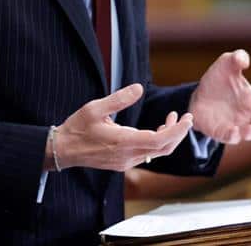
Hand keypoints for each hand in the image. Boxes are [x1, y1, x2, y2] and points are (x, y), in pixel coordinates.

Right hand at [48, 83, 193, 171]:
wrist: (62, 150)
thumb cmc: (77, 128)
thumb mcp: (95, 108)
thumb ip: (118, 99)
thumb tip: (139, 88)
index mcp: (123, 142)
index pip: (160, 141)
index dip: (177, 131)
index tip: (188, 118)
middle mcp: (127, 156)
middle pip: (163, 149)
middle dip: (178, 133)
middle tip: (187, 117)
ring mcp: (125, 162)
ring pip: (156, 153)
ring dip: (168, 137)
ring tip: (172, 118)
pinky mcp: (123, 163)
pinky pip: (147, 154)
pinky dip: (158, 142)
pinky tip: (158, 129)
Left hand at [189, 49, 250, 144]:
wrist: (198, 94)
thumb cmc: (218, 79)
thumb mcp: (225, 64)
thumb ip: (237, 58)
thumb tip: (244, 59)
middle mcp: (248, 114)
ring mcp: (236, 124)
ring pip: (249, 134)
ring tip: (249, 129)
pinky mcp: (222, 132)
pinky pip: (231, 138)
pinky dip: (233, 137)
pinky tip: (233, 131)